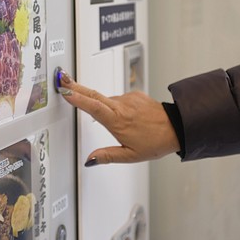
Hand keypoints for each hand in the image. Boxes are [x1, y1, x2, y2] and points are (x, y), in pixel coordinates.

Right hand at [57, 70, 180, 164]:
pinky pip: (118, 99)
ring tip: (105, 116)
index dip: (77, 98)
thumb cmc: (156, 142)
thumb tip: (90, 159)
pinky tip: (123, 116)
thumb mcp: (130, 156)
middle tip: (62, 80)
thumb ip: (108, 156)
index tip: (65, 91)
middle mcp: (122, 107)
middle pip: (94, 94)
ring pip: (106, 99)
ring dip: (99, 103)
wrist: (177, 128)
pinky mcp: (135, 95)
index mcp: (118, 121)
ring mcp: (129, 99)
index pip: (93, 107)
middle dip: (75, 87)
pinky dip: (114, 106)